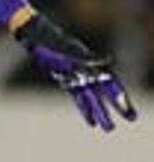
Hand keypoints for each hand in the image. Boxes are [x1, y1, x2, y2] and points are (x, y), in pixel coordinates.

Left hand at [15, 13, 138, 131]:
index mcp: (90, 64)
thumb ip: (87, 57)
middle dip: (115, 108)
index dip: (119, 98)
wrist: (34, 33)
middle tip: (128, 121)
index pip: (109, 85)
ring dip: (99, 113)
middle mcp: (86, 70)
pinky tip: (89, 121)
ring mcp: (76, 74)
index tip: (127, 112)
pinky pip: (77, 96)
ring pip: (91, 98)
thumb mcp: (67, 49)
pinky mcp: (65, 77)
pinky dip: (83, 108)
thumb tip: (109, 60)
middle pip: (103, 94)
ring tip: (107, 129)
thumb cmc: (50, 39)